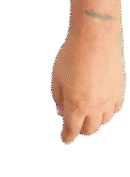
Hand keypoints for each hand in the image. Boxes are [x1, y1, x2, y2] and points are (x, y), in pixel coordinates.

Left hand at [50, 27, 125, 143]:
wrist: (95, 37)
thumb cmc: (71, 55)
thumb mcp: (56, 76)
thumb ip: (58, 97)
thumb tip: (61, 111)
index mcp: (77, 104)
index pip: (71, 129)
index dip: (67, 136)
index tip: (64, 140)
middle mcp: (95, 106)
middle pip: (90, 129)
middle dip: (80, 130)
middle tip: (73, 126)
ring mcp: (110, 99)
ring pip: (103, 121)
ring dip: (94, 122)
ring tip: (86, 115)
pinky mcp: (120, 90)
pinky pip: (113, 109)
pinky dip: (106, 112)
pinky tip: (100, 106)